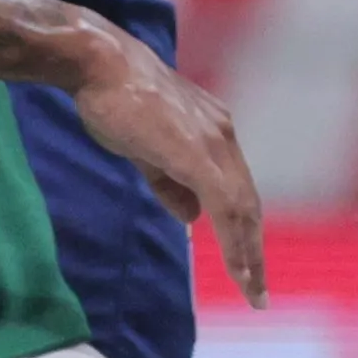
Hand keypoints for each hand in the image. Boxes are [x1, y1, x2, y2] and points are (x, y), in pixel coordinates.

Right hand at [64, 24, 267, 307]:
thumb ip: (170, 183)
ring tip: (251, 289)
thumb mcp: (148, 150)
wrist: (101, 66)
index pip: (237, 190)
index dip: (244, 229)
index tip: (247, 265)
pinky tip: (238, 267)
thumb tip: (191, 217)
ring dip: (248, 252)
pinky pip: (225, 205)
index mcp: (214, 133)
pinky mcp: (197, 154)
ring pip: (242, 208)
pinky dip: (235, 239)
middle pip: (248, 203)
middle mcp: (223, 136)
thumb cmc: (115, 100)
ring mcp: (214, 142)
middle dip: (253, 250)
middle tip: (257, 291)